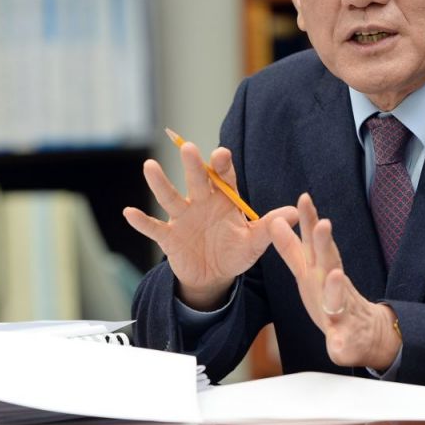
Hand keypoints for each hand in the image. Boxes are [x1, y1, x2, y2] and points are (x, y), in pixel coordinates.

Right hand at [123, 139, 297, 309]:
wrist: (214, 276)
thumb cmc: (235, 252)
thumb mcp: (254, 242)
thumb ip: (270, 226)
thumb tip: (294, 213)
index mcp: (224, 199)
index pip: (223, 177)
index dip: (221, 165)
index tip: (220, 154)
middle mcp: (201, 202)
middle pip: (196, 180)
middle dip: (192, 165)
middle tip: (188, 147)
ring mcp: (182, 217)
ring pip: (170, 197)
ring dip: (160, 183)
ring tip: (150, 166)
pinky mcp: (169, 237)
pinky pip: (154, 227)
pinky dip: (141, 221)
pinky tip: (129, 212)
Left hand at [269, 193, 400, 370]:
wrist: (363, 333)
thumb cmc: (330, 299)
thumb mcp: (307, 272)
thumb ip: (291, 249)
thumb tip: (274, 222)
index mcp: (318, 271)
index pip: (312, 241)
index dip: (308, 221)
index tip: (304, 197)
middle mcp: (332, 285)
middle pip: (329, 260)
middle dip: (326, 243)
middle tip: (324, 223)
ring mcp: (341, 310)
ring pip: (338, 295)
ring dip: (336, 286)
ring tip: (334, 275)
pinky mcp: (346, 337)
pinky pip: (342, 339)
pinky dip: (340, 339)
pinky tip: (336, 342)